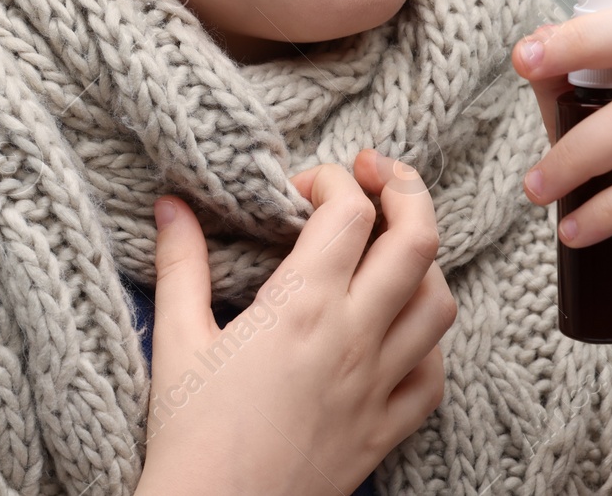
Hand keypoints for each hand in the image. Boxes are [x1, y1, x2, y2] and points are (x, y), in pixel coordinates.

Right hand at [137, 150, 455, 495]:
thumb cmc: (188, 436)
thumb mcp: (176, 339)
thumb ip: (180, 263)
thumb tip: (172, 204)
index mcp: (301, 306)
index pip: (351, 211)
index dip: (332, 180)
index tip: (301, 188)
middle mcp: (353, 339)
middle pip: (418, 240)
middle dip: (406, 190)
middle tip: (379, 174)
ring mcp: (377, 387)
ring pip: (439, 303)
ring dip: (422, 262)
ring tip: (389, 249)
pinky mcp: (385, 430)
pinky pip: (434, 374)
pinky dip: (427, 341)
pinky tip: (396, 331)